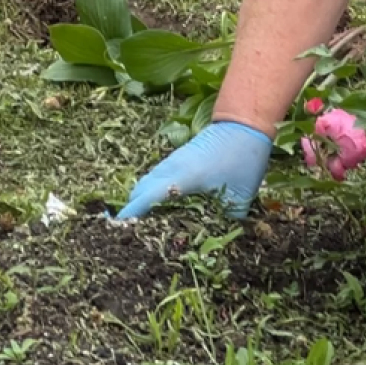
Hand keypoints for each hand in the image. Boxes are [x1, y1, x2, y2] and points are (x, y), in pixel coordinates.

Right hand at [113, 121, 272, 220]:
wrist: (244, 124)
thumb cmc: (244, 159)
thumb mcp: (240, 198)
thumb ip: (227, 222)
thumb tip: (221, 241)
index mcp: (184, 177)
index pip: (148, 197)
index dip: (133, 214)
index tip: (121, 229)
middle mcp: (172, 167)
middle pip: (140, 190)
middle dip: (132, 211)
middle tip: (131, 234)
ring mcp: (172, 160)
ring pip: (146, 182)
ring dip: (140, 200)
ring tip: (141, 224)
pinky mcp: (177, 157)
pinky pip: (155, 176)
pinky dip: (149, 191)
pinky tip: (157, 206)